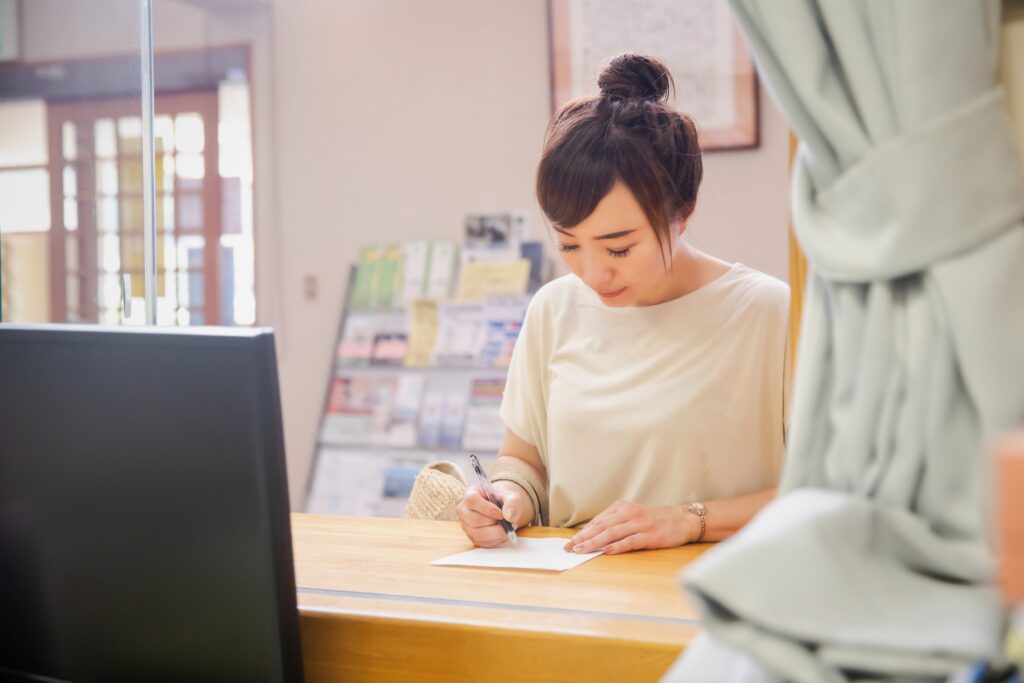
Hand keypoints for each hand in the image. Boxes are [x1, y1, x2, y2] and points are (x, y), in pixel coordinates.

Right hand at [456, 482, 532, 547]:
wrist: (504, 508)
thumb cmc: (505, 500)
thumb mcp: (511, 497)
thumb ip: (512, 503)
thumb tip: (509, 515)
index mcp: (470, 492)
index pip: (472, 500)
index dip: (487, 509)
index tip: (501, 514)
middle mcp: (463, 509)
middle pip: (474, 520)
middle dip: (493, 523)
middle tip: (507, 522)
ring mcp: (466, 524)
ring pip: (477, 534)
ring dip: (495, 534)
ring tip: (507, 528)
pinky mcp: (472, 536)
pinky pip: (482, 543)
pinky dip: (495, 540)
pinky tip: (502, 533)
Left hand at [563, 500, 696, 554]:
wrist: (683, 519)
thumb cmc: (655, 519)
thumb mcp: (633, 515)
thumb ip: (615, 522)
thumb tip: (592, 535)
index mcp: (623, 507)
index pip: (598, 521)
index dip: (583, 532)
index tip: (570, 542)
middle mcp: (630, 513)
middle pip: (602, 526)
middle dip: (583, 537)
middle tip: (570, 547)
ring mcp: (640, 524)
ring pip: (612, 533)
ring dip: (595, 542)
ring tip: (582, 550)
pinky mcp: (650, 536)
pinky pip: (630, 541)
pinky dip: (617, 546)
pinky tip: (606, 551)